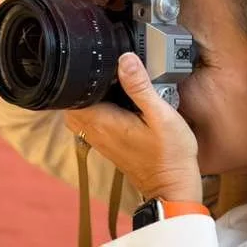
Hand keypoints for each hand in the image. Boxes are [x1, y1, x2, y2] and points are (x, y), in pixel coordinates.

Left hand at [66, 52, 202, 203]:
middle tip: (106, 74)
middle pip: (73, 103)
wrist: (173, 186)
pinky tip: (119, 104)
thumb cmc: (170, 155)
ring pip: (81, 114)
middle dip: (84, 86)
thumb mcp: (160, 115)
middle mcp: (97, 133)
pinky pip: (93, 123)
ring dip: (91, 98)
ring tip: (113, 86)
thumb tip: (125, 60)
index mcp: (104, 122)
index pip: (74, 95)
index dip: (82, 77)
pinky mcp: (109, 146)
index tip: (98, 65)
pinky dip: (99, 110)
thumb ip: (141, 87)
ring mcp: (101, 141)